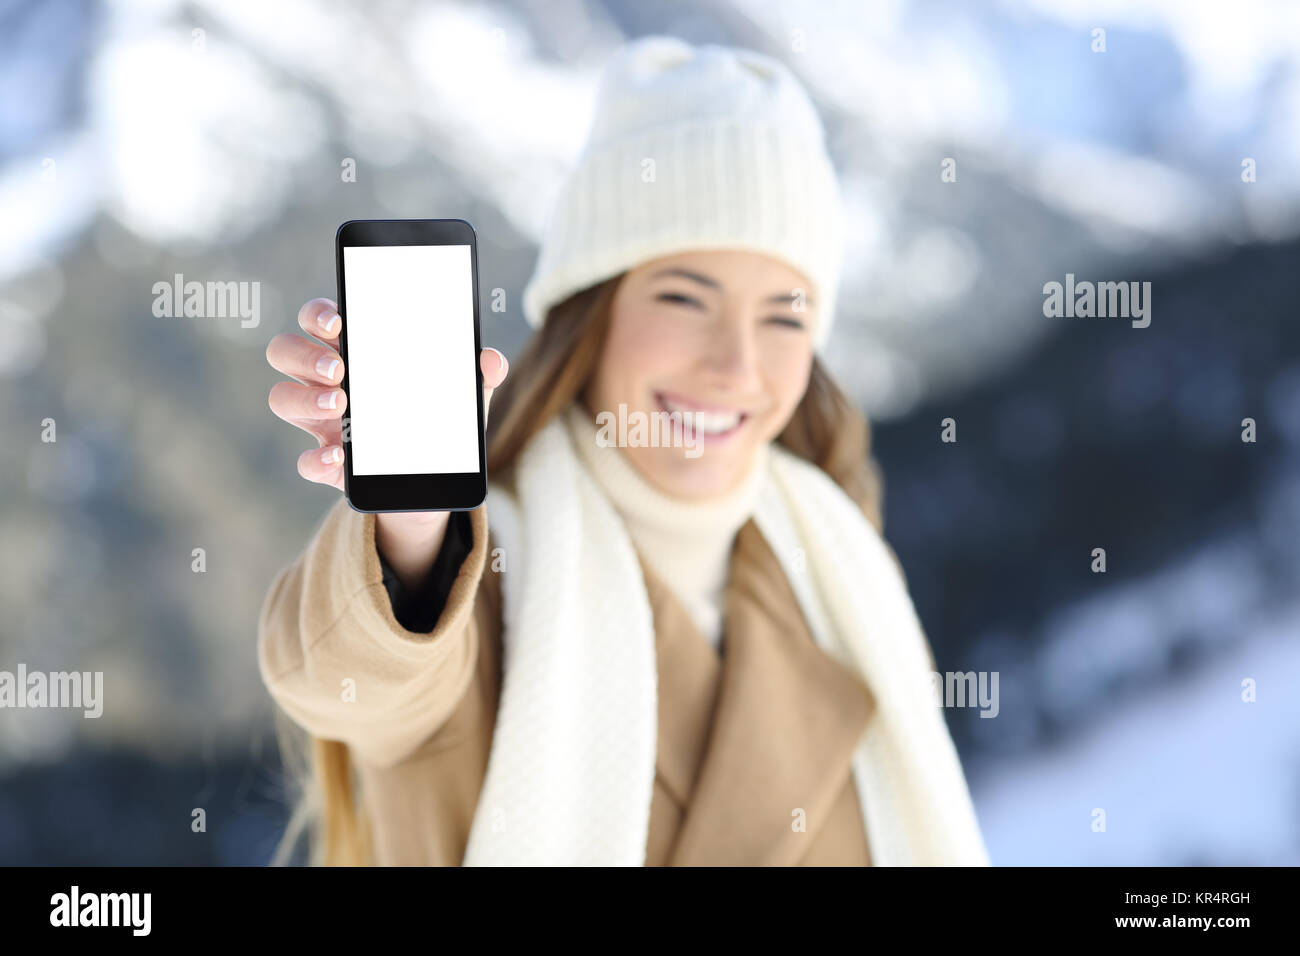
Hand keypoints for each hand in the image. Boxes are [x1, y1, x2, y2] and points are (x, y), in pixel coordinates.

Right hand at [266, 297, 507, 582]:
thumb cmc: (437, 415)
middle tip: (341, 369)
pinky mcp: (329, 464)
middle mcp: (327, 380)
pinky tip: (341, 458)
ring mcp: (321, 422)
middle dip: (305, 354)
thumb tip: (490, 360)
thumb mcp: (462, 393)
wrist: (434, 477)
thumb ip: (478, 375)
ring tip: (341, 405)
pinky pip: (306, 461)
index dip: (318, 313)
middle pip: (287, 351)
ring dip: (304, 398)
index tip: (338, 320)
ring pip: (282, 398)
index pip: (319, 318)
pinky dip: (317, 460)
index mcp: (354, 350)